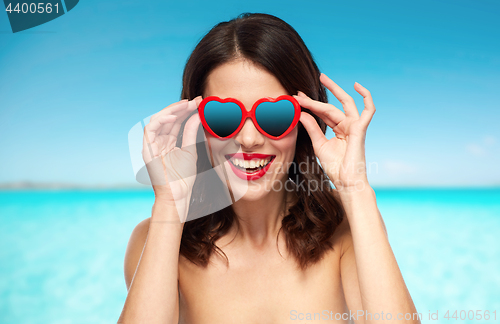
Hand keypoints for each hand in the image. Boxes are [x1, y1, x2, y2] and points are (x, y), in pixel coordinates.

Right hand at [142, 97, 202, 219]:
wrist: (178, 195)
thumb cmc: (184, 177)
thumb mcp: (191, 150)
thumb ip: (191, 132)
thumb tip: (196, 115)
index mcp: (168, 142)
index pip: (176, 121)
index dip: (186, 110)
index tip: (200, 103)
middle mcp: (158, 141)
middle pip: (167, 118)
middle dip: (181, 107)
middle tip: (195, 100)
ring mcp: (152, 145)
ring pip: (157, 120)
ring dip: (172, 110)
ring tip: (186, 105)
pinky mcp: (147, 150)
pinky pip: (150, 130)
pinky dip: (160, 120)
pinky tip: (174, 115)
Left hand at [294, 73, 375, 191]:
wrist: (345, 181)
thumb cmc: (335, 167)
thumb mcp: (319, 144)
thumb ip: (311, 128)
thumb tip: (301, 113)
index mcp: (338, 130)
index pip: (323, 113)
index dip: (310, 105)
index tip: (296, 98)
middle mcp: (347, 125)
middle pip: (330, 106)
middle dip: (315, 97)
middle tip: (301, 89)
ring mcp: (355, 126)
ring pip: (342, 104)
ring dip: (332, 91)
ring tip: (322, 78)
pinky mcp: (361, 129)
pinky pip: (369, 110)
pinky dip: (366, 97)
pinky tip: (357, 86)